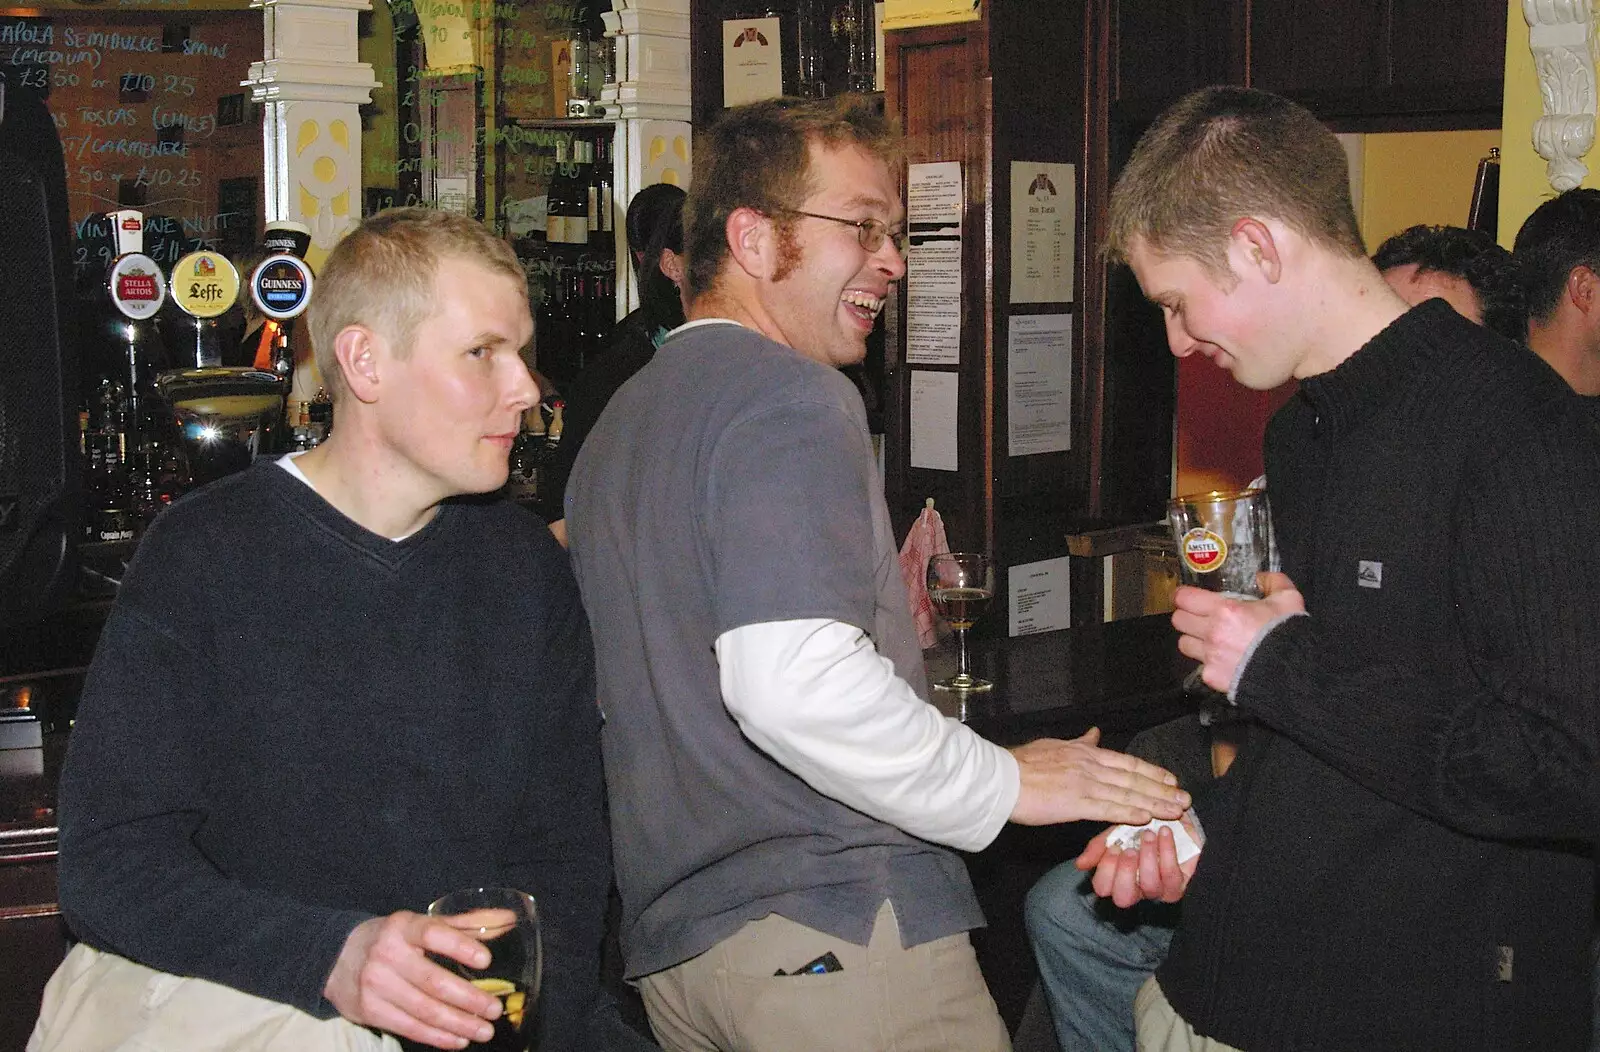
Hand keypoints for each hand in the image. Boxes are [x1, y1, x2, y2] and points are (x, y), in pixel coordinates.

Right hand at [324, 911, 501, 1049]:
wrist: (337, 959)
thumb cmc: (392, 939)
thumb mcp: (420, 924)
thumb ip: (464, 924)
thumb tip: (507, 919)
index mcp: (403, 927)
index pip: (433, 933)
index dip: (460, 947)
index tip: (486, 960)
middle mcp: (387, 954)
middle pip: (433, 981)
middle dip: (468, 999)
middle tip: (494, 1009)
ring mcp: (376, 985)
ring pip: (424, 1010)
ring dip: (458, 1024)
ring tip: (484, 1030)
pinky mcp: (370, 1011)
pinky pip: (409, 1028)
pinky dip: (437, 1037)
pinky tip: (459, 1040)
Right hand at [1007, 728, 1190, 826]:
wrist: (1001, 777)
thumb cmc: (1022, 763)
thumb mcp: (1055, 745)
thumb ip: (1079, 743)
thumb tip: (1095, 733)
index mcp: (1085, 753)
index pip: (1127, 762)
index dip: (1152, 772)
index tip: (1171, 779)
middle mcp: (1090, 766)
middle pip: (1134, 779)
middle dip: (1162, 790)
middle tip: (1185, 799)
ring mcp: (1085, 785)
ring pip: (1127, 794)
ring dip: (1155, 803)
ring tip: (1176, 811)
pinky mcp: (1075, 803)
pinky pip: (1108, 809)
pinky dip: (1129, 812)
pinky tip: (1146, 818)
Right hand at [1075, 825, 1197, 907]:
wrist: (1176, 816)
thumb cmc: (1143, 826)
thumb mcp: (1116, 830)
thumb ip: (1098, 847)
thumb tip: (1080, 865)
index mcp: (1117, 877)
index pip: (1103, 888)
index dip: (1106, 871)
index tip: (1114, 847)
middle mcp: (1137, 889)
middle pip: (1123, 898)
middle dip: (1125, 872)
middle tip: (1130, 849)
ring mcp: (1159, 889)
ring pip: (1149, 887)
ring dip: (1147, 858)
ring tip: (1148, 834)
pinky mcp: (1180, 884)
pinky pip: (1171, 875)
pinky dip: (1166, 852)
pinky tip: (1164, 833)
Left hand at [1171, 572, 1304, 692]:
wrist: (1294, 672)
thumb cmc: (1289, 635)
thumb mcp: (1288, 599)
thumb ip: (1273, 582)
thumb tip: (1261, 577)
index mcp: (1225, 610)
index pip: (1184, 598)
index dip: (1183, 596)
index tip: (1187, 597)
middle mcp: (1212, 633)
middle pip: (1178, 620)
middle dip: (1186, 616)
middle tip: (1198, 616)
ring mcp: (1210, 656)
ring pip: (1184, 644)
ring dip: (1193, 639)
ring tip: (1208, 639)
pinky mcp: (1212, 677)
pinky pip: (1199, 666)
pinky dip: (1207, 662)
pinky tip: (1222, 659)